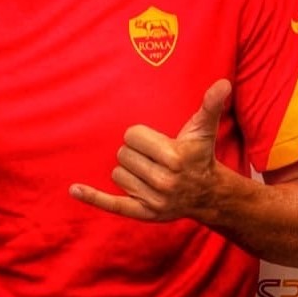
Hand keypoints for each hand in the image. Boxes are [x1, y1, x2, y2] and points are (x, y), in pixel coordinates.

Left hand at [69, 78, 231, 221]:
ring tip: (150, 173)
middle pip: (123, 155)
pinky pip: (112, 204)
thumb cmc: (200, 155)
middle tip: (154, 159)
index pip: (132, 136)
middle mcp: (164, 181)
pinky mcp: (142, 213)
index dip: (141, 136)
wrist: (207, 194)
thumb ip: (211, 105)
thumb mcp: (204, 129)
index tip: (157, 143)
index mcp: (174, 157)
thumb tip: (223, 83)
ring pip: (117, 174)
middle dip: (136, 154)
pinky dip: (92, 197)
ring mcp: (153, 200)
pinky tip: (74, 189)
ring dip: (129, 171)